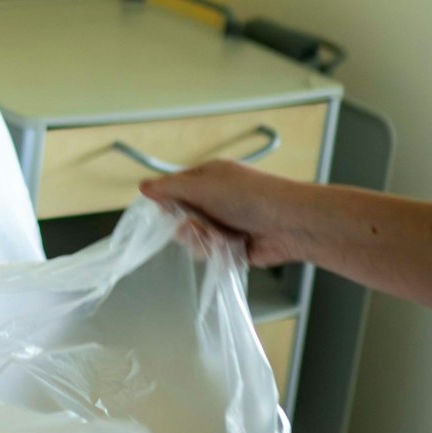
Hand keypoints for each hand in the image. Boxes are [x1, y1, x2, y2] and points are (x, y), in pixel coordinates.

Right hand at [139, 160, 319, 268]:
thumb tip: (142, 186)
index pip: (174, 189)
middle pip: (181, 217)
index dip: (166, 201)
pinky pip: (212, 255)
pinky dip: (216, 254)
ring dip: (202, 241)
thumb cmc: (247, 197)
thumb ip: (170, 188)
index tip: (164, 211)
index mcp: (208, 178)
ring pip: (194, 239)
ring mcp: (226, 224)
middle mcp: (216, 200)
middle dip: (186, 226)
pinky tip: (227, 250)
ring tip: (218, 238)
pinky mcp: (234, 247)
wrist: (288, 224)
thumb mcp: (203, 186)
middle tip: (197, 225)